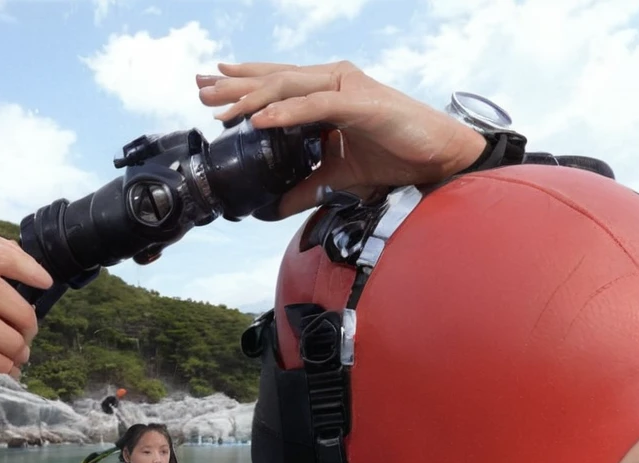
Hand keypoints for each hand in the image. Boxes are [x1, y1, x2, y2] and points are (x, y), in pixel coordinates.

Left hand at [197, 61, 486, 217]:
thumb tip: (271, 207)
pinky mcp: (360, 104)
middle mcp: (332, 83)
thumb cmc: (395, 155)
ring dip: (251, 97)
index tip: (210, 90)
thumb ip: (303, 188)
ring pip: (288, 88)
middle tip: (201, 89)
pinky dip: (285, 113)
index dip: (243, 84)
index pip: (276, 84)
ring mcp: (346, 89)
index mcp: (326, 94)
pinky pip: (314, 107)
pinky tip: (260, 120)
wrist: (437, 157)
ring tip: (221, 107)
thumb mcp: (337, 177)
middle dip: (234, 85)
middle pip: (274, 80)